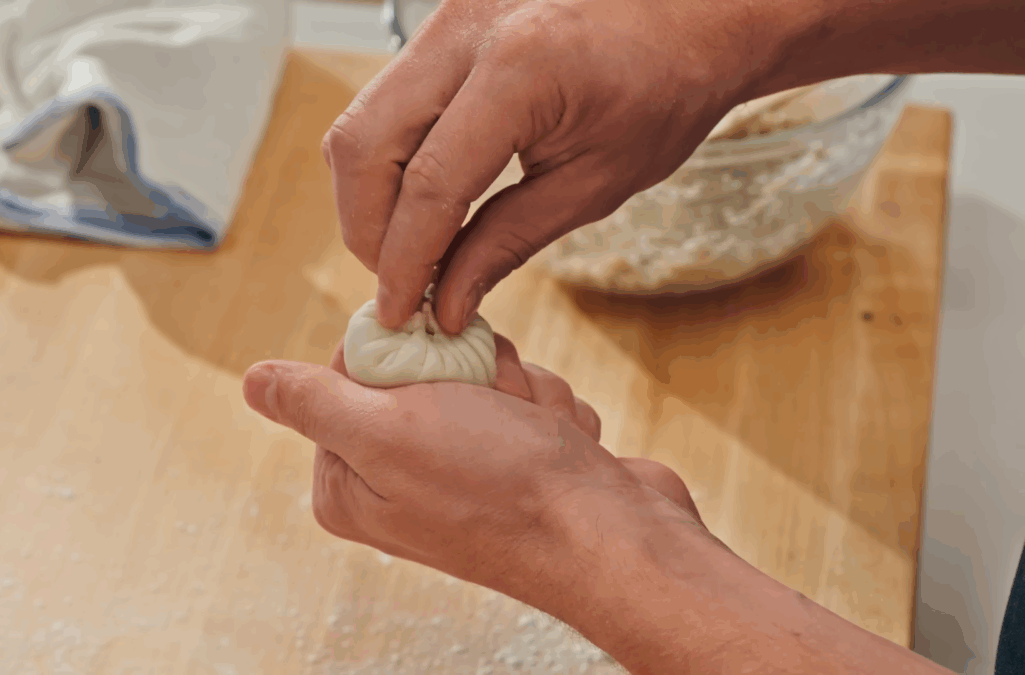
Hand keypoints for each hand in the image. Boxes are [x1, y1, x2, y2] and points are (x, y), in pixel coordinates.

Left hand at [240, 336, 712, 609]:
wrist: (614, 538)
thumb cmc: (503, 485)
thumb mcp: (387, 432)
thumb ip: (315, 402)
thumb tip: (253, 382)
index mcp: (350, 478)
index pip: (353, 365)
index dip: (403, 350)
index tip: (440, 377)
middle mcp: (400, 478)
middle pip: (423, 364)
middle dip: (472, 372)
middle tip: (492, 412)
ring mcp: (463, 470)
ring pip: (484, 372)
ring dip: (518, 390)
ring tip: (533, 438)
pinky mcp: (516, 462)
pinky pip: (526, 397)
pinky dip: (547, 412)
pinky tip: (557, 449)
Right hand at [322, 0, 781, 333]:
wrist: (690, 14)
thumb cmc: (665, 88)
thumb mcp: (595, 183)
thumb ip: (508, 242)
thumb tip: (448, 302)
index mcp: (520, 70)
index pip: (428, 184)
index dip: (405, 263)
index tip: (401, 313)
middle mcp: (466, 31)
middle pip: (363, 146)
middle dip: (367, 230)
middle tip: (402, 285)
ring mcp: (446, 19)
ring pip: (360, 123)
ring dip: (371, 198)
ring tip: (413, 249)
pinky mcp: (440, 25)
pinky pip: (385, 104)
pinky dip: (390, 164)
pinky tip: (424, 203)